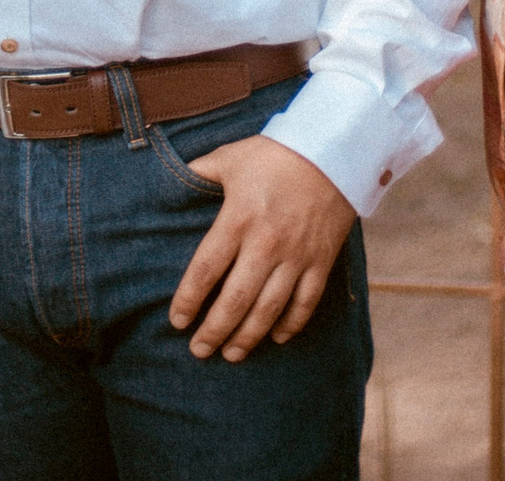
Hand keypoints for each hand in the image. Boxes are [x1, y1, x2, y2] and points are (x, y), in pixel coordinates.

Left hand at [168, 135, 356, 360]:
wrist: (333, 150)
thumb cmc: (274, 154)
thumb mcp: (229, 158)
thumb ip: (199, 174)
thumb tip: (171, 181)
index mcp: (238, 218)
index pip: (207, 268)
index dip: (189, 299)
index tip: (177, 321)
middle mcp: (266, 243)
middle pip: (236, 299)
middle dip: (215, 330)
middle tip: (199, 351)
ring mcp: (297, 255)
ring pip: (270, 308)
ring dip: (249, 336)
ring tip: (231, 355)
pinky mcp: (321, 260)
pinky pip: (306, 301)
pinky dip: (292, 324)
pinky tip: (277, 338)